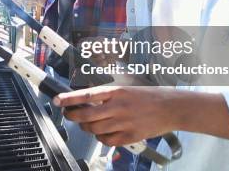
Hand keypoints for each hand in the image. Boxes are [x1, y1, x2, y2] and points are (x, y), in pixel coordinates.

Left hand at [53, 86, 181, 145]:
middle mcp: (118, 107)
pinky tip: (103, 133)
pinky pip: (106, 140)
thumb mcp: (126, 89)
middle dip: (72, 116)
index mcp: (116, 92)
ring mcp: (123, 123)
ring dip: (86, 127)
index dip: (69, 99)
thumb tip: (86, 101)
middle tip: (69, 114)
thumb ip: (107, 95)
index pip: (86, 95)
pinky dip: (100, 138)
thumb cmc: (149, 96)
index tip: (57, 100)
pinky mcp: (129, 136)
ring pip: (94, 129)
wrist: (172, 108)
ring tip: (88, 123)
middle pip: (86, 116)